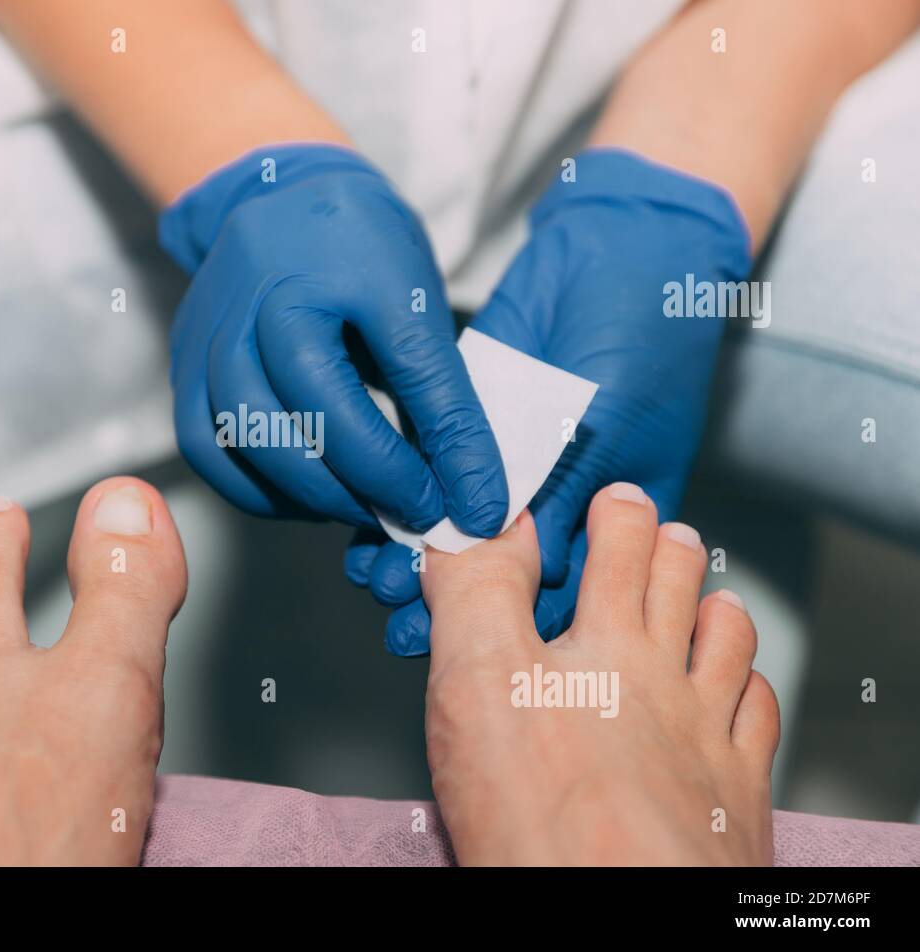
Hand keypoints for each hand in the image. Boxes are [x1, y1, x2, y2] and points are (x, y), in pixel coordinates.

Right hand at [159, 144, 507, 536]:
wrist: (281, 195)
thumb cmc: (358, 244)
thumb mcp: (417, 299)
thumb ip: (443, 397)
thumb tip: (475, 495)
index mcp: (305, 283)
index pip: (356, 393)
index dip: (411, 462)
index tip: (461, 502)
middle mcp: (241, 313)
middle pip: (286, 426)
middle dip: (361, 487)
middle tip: (416, 511)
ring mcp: (202, 341)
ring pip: (239, 445)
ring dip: (310, 495)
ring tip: (367, 506)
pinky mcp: (183, 368)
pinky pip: (205, 450)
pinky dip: (258, 491)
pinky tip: (311, 497)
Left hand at [350, 148, 752, 652]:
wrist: (625, 250)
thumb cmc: (643, 343)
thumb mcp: (608, 431)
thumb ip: (558, 497)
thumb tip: (512, 563)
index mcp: (607, 519)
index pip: (548, 590)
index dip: (498, 620)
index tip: (446, 641)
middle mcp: (553, 495)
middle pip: (492, 564)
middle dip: (440, 592)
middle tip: (392, 610)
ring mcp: (510, 456)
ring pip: (453, 518)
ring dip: (412, 549)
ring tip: (370, 575)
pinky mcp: (472, 414)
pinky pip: (431, 464)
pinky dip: (402, 489)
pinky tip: (366, 512)